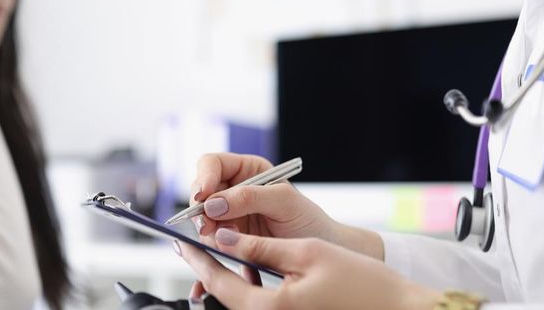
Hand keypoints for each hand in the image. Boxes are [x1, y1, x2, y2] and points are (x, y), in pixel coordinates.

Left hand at [177, 229, 440, 309]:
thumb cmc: (361, 283)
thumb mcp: (307, 254)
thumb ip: (260, 248)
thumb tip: (223, 239)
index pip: (220, 284)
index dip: (199, 259)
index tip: (182, 241)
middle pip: (226, 298)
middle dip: (209, 270)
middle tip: (194, 245)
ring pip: (241, 303)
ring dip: (228, 279)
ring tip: (218, 253)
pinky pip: (260, 308)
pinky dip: (249, 289)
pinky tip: (249, 269)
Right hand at [190, 153, 382, 258]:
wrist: (319, 252)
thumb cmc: (308, 221)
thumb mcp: (284, 202)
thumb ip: (250, 197)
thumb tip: (214, 202)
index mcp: (248, 171)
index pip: (213, 165)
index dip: (204, 177)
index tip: (202, 196)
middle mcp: (234, 191)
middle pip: (200, 192)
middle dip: (201, 209)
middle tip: (208, 226)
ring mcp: (229, 217)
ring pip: (201, 220)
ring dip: (207, 231)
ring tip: (227, 241)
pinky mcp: (228, 241)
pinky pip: (208, 243)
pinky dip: (208, 251)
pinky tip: (218, 257)